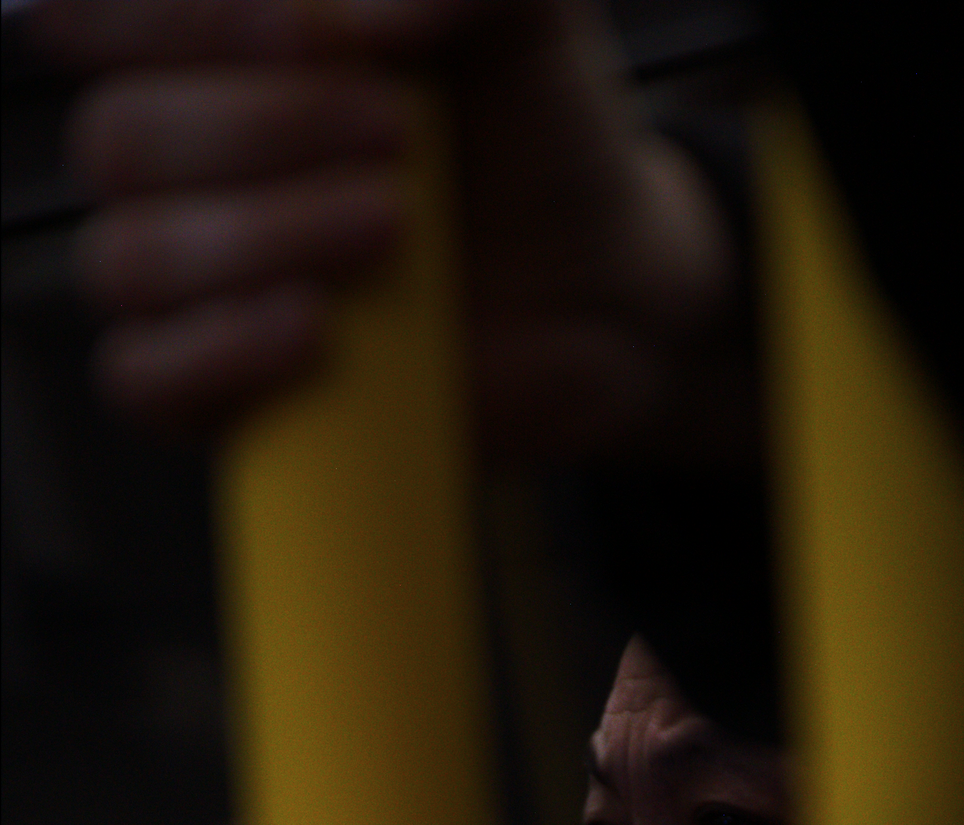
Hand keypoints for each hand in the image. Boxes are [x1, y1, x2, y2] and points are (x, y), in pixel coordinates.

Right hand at [36, 0, 745, 450]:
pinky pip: (145, 380)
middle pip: (119, 139)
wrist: (602, 292)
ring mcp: (194, 284)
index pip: (107, 18)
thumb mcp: (524, 16)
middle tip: (398, 137)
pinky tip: (316, 329)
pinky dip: (221, 351)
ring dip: (260, 239)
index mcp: (216, 47)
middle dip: (261, 132)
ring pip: (131, 258)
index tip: (313, 32)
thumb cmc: (541, 142)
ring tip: (390, 232)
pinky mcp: (218, 394)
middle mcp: (182, 159)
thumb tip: (354, 15)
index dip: (179, 21)